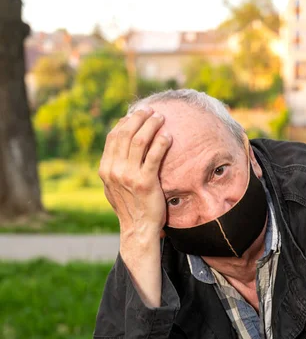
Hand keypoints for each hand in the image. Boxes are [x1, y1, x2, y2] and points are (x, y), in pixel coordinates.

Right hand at [99, 106, 171, 238]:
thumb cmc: (130, 206)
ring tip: (161, 118)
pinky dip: (161, 143)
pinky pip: (154, 156)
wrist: (138, 228)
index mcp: (105, 169)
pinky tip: (167, 135)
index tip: (136, 115)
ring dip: (151, 125)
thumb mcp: (114, 186)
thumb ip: (115, 167)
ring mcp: (129, 176)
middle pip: (125, 134)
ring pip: (139, 141)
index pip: (113, 137)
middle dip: (139, 118)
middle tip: (150, 111)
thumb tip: (120, 147)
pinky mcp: (145, 182)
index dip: (125, 123)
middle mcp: (114, 170)